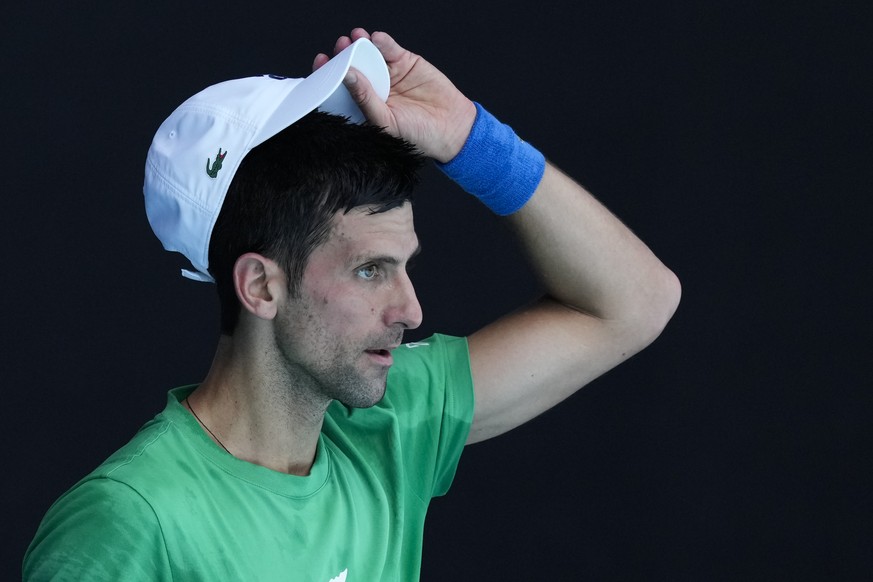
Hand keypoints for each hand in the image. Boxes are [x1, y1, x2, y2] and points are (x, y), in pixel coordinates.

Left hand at [314, 29, 476, 162]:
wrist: (452, 128)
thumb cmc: (417, 136)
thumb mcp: (386, 121)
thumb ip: (365, 98)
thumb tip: (347, 76)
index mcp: (364, 106)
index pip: (341, 88)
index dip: (330, 75)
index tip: (321, 63)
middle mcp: (374, 88)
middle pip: (353, 66)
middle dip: (344, 54)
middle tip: (340, 47)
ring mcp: (389, 73)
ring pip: (369, 54)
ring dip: (360, 44)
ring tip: (356, 38)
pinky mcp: (406, 62)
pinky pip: (390, 48)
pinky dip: (383, 42)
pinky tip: (377, 39)